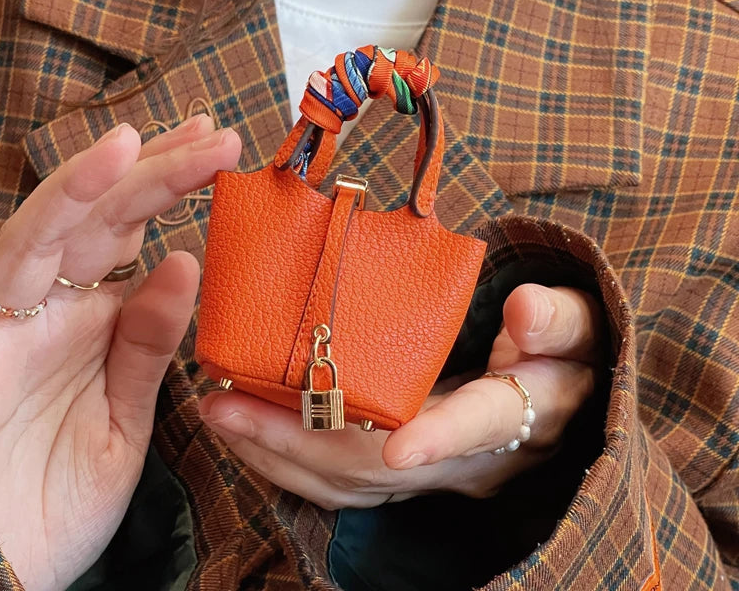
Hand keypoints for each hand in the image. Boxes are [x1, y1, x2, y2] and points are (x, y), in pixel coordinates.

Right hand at [0, 115, 240, 589]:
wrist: (5, 574)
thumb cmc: (62, 494)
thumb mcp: (125, 416)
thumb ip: (148, 345)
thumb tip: (184, 261)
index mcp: (88, 315)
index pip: (133, 228)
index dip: (170, 180)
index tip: (215, 140)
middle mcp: (41, 311)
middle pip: (96, 221)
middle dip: (152, 173)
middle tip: (210, 134)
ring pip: (30, 245)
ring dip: (72, 192)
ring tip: (123, 146)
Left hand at [198, 284, 601, 507]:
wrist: (552, 389)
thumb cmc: (559, 345)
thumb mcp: (574, 325)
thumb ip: (557, 319)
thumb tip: (525, 309)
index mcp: (515, 413)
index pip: (479, 425)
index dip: (440, 437)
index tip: (393, 446)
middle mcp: (463, 456)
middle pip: (379, 466)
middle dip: (301, 441)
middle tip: (225, 405)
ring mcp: (426, 471)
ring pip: (348, 485)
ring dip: (280, 456)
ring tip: (218, 415)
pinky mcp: (397, 471)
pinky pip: (337, 481)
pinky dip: (288, 461)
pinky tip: (248, 430)